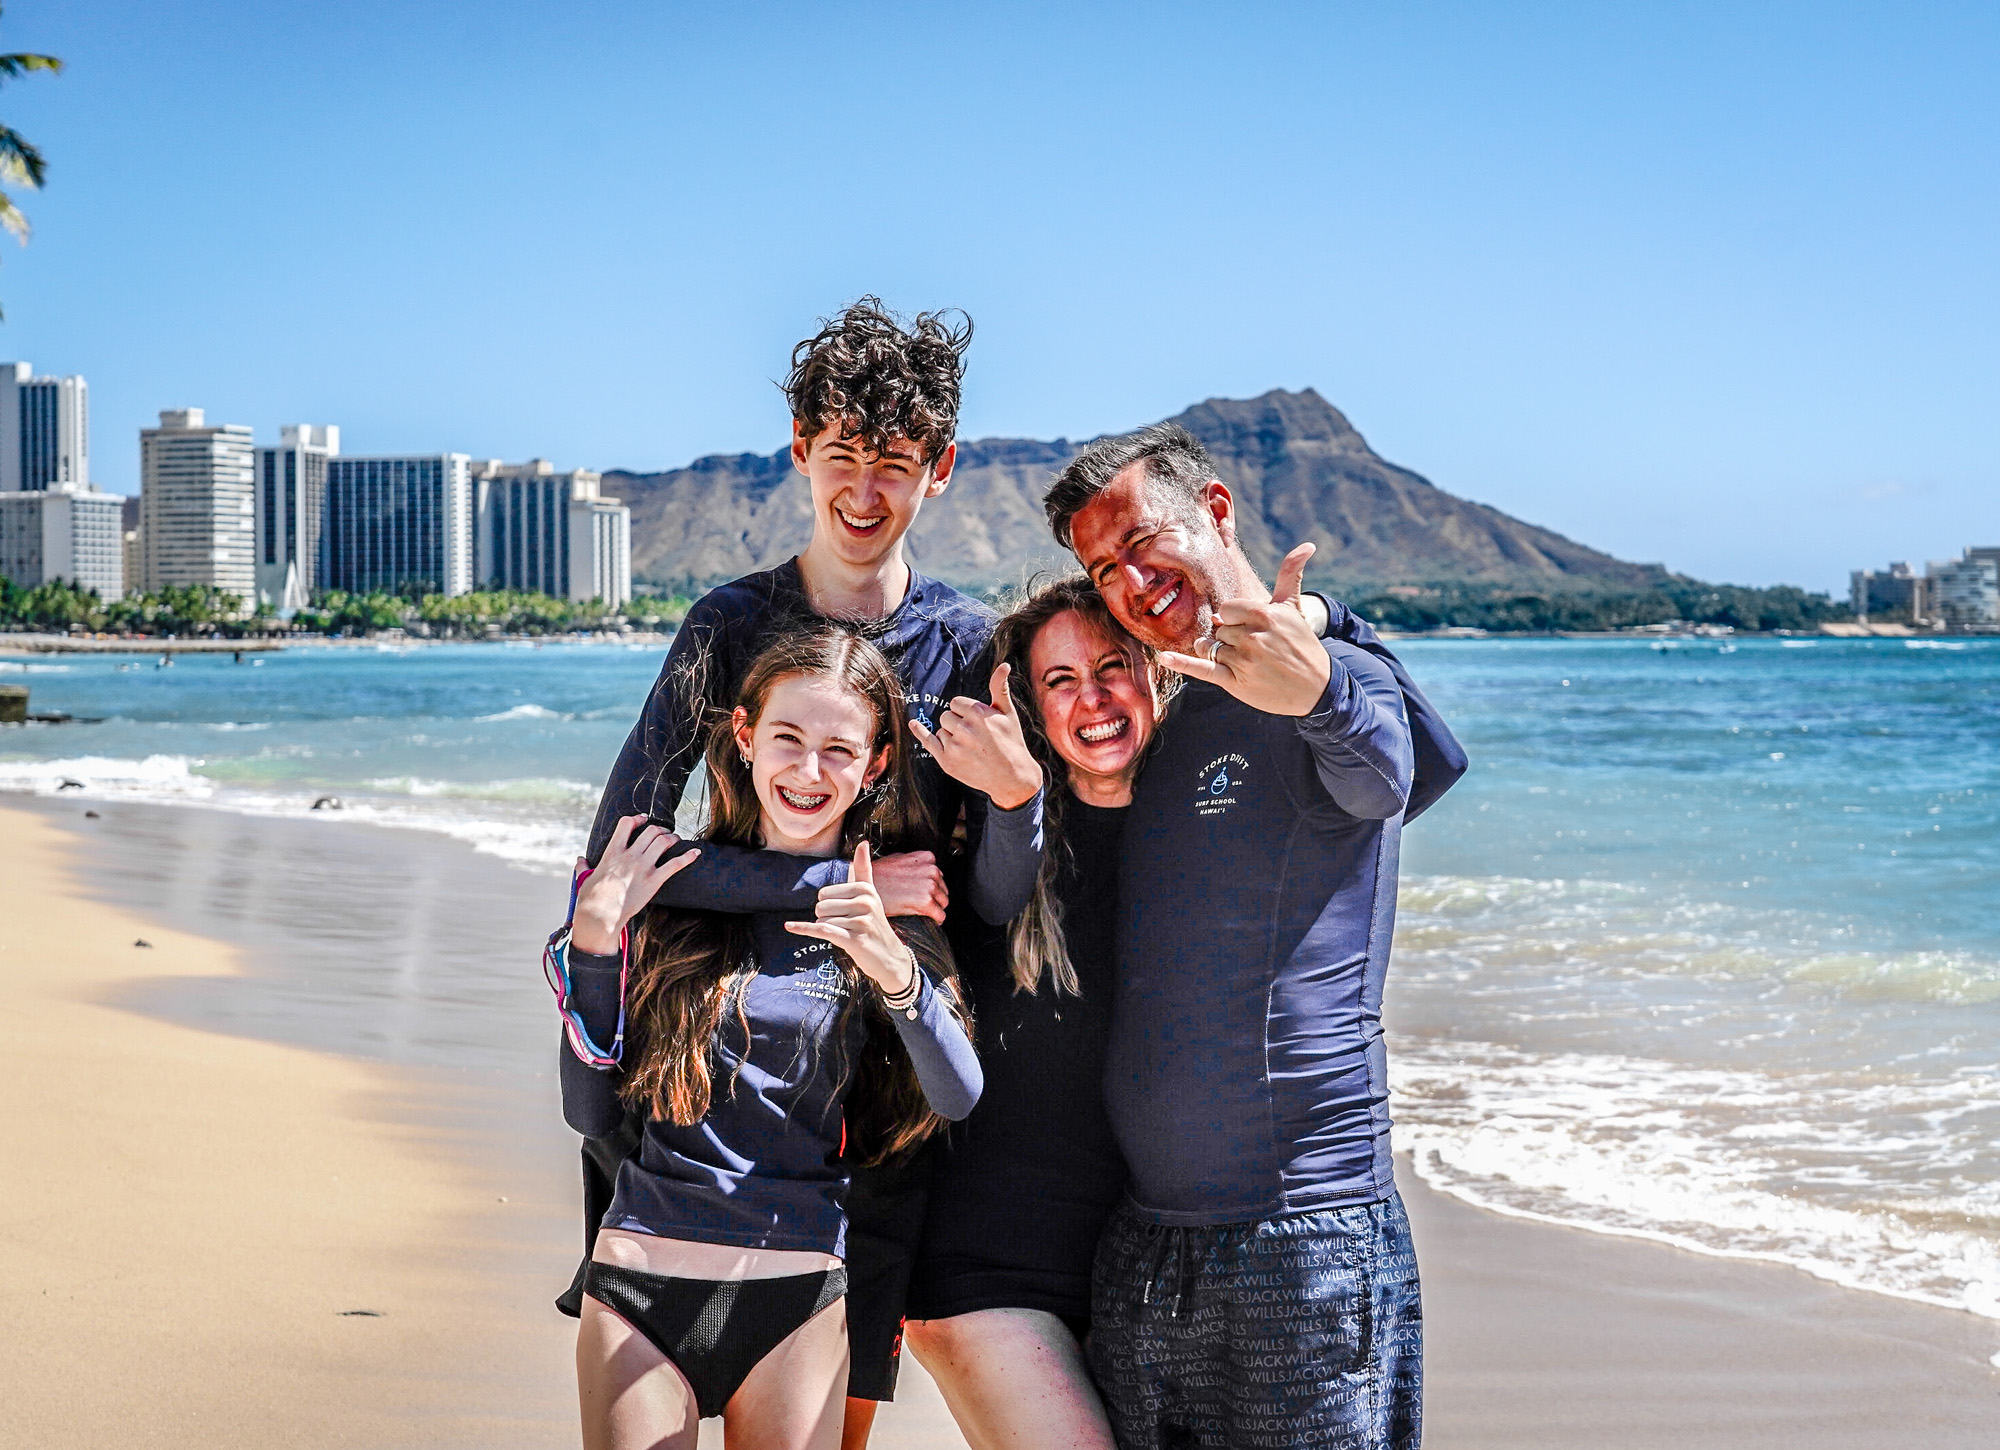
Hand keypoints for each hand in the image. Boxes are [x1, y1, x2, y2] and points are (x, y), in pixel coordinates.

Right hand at [572, 815, 699, 954]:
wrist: (600, 917)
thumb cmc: (590, 900)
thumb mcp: (584, 879)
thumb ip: (583, 867)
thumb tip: (579, 860)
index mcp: (613, 852)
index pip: (627, 824)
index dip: (637, 818)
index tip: (643, 819)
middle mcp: (630, 856)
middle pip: (651, 830)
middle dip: (660, 829)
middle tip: (664, 833)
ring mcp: (643, 868)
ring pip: (664, 842)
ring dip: (672, 838)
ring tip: (675, 840)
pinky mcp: (654, 881)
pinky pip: (675, 864)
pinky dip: (688, 857)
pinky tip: (697, 852)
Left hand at [782, 841, 915, 994]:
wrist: (889, 958)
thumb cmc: (875, 924)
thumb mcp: (871, 895)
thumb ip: (864, 870)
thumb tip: (863, 842)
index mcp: (866, 889)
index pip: (825, 893)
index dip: (830, 906)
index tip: (847, 914)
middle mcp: (865, 902)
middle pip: (821, 906)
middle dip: (828, 918)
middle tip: (847, 927)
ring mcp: (860, 921)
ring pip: (822, 920)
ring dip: (830, 930)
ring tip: (848, 935)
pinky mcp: (853, 939)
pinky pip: (821, 929)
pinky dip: (803, 928)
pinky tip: (789, 926)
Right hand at [869, 850, 948, 923]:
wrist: (865, 886)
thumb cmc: (877, 874)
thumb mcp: (896, 859)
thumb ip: (911, 862)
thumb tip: (917, 868)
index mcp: (926, 858)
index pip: (938, 875)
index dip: (931, 885)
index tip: (923, 891)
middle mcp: (931, 870)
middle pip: (942, 889)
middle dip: (934, 897)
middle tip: (920, 903)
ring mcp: (930, 886)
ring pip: (943, 902)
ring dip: (935, 908)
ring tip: (923, 912)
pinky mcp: (926, 902)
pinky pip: (939, 915)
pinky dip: (936, 919)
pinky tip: (929, 920)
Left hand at [908, 662, 1042, 809]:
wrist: (1012, 777)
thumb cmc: (1011, 741)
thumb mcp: (1008, 713)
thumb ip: (1000, 688)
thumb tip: (1004, 665)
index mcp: (978, 713)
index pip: (956, 703)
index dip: (965, 711)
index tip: (977, 722)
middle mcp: (965, 729)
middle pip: (946, 716)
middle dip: (957, 723)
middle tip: (974, 737)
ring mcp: (955, 746)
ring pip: (941, 730)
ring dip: (951, 736)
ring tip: (970, 747)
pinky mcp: (947, 762)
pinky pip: (928, 741)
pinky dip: (920, 732)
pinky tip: (914, 724)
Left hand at [1159, 542, 1333, 716]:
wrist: (1316, 688)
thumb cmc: (1301, 644)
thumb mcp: (1294, 607)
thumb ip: (1290, 574)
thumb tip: (1307, 544)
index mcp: (1264, 614)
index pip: (1226, 609)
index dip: (1234, 619)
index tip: (1250, 628)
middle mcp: (1252, 637)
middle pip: (1217, 629)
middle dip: (1229, 637)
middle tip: (1253, 648)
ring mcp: (1242, 660)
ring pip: (1208, 647)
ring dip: (1218, 653)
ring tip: (1245, 661)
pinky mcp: (1234, 682)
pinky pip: (1202, 669)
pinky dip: (1182, 663)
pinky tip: (1165, 658)